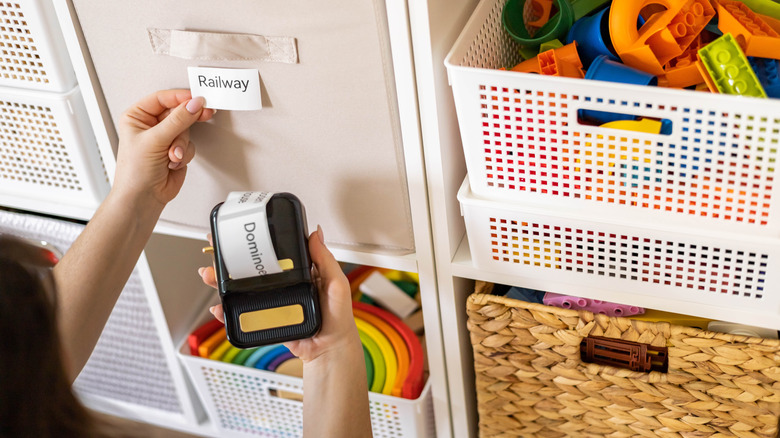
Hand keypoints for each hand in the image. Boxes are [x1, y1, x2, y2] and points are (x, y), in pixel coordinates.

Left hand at [113, 89, 215, 206]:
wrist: (143, 198)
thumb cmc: (135, 172)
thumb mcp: (155, 140)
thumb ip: (178, 120)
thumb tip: (194, 104)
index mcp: (137, 117)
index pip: (162, 99)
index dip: (180, 97)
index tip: (197, 99)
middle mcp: (151, 126)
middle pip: (178, 112)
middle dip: (186, 121)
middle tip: (205, 113)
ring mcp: (165, 138)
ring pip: (186, 130)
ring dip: (182, 144)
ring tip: (173, 155)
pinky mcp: (177, 151)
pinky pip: (190, 144)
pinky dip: (184, 154)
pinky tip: (173, 162)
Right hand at [199, 226, 360, 362]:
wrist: (328, 350)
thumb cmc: (337, 318)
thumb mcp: (336, 284)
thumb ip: (325, 260)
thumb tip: (315, 234)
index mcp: (300, 272)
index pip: (274, 252)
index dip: (257, 243)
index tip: (240, 234)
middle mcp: (283, 283)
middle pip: (251, 268)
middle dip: (229, 259)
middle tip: (215, 251)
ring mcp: (272, 300)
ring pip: (242, 288)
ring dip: (222, 281)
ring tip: (210, 275)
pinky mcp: (265, 317)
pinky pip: (242, 311)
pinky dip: (226, 309)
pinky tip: (219, 305)